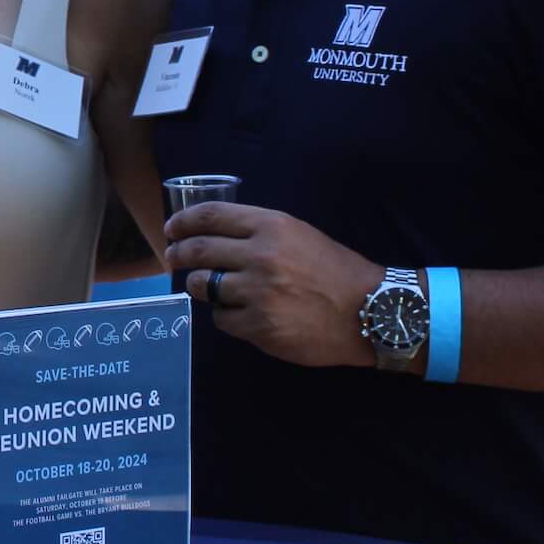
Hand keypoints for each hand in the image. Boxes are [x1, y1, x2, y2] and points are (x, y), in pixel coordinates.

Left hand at [162, 202, 384, 369]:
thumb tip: (215, 235)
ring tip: (207, 287)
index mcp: (271, 226)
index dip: (183, 223)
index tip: (172, 229)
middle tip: (173, 257)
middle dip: (178, 254)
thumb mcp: (299, 234)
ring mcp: (258, 293)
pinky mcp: (259, 327)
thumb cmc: (335, 270)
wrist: (371, 311)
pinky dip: (225, 316)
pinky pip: (222, 319)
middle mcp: (260, 256)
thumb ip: (259, 233)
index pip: (209, 217)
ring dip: (199, 286)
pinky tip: (239, 313)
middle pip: (198, 251)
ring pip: (203, 287)